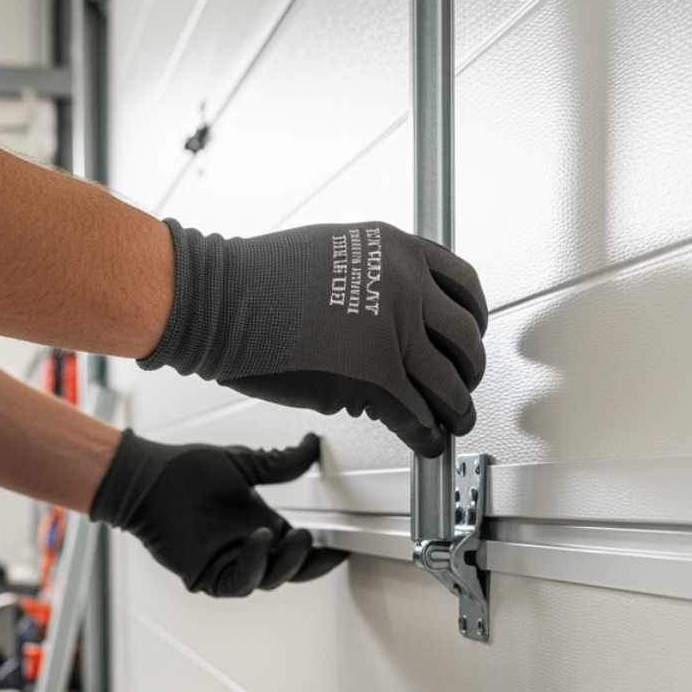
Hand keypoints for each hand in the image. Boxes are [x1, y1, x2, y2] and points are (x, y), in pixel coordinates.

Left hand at [89, 430, 346, 596]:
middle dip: (308, 561)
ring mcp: (229, 563)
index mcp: (260, 526)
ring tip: (291, 536)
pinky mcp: (207, 574)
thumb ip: (280, 463)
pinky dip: (255, 565)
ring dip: (286, 563)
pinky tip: (260, 539)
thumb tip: (312, 444)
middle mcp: (248, 549)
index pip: (298, 550)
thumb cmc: (184, 472)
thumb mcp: (243, 465)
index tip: (341, 547)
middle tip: (314, 540)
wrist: (147, 477)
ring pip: (269, 579)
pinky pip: (240, 582)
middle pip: (290, 570)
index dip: (321, 554)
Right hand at [140, 220, 487, 456]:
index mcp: (398, 250)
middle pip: (465, 338)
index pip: (464, 286)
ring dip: (455, 409)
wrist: (219, 299)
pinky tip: (422, 440)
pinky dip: (425, 434)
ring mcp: (394, 332)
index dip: (473, 320)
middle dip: (469, 371)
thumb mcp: (334, 254)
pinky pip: (417, 413)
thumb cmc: (255, 279)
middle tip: (462, 386)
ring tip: (451, 421)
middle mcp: (406, 286)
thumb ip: (374, 282)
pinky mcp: (375, 377)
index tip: (469, 336)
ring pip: (450, 383)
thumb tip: (395, 326)